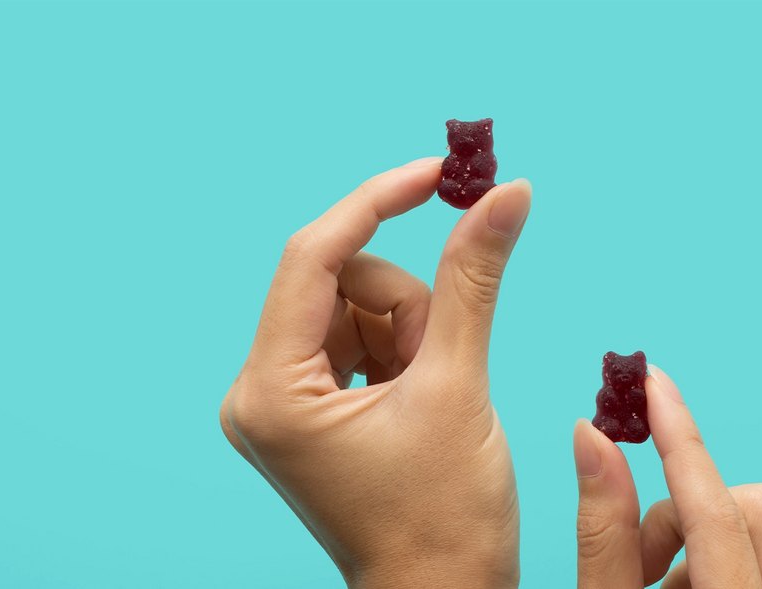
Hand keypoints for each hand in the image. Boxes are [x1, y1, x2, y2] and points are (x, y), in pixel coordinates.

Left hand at [220, 157, 531, 588]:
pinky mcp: (307, 410)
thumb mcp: (459, 384)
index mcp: (272, 392)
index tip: (440, 172)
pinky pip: (356, 338)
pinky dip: (401, 350)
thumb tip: (503, 194)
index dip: (378, 202)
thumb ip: (474, 279)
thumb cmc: (446, 520)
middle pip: (341, 283)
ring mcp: (281, 404)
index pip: (313, 257)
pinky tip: (419, 397)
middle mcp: (258, 394)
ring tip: (434, 394)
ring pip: (355, 307)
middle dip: (408, 307)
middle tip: (443, 365)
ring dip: (411, 331)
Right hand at [573, 365, 761, 588]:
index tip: (651, 383)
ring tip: (651, 585)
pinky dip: (716, 559)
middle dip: (683, 512)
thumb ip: (603, 534)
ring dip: (696, 540)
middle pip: (751, 507)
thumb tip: (593, 437)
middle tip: (639, 558)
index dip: (678, 438)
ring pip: (759, 529)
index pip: (716, 509)